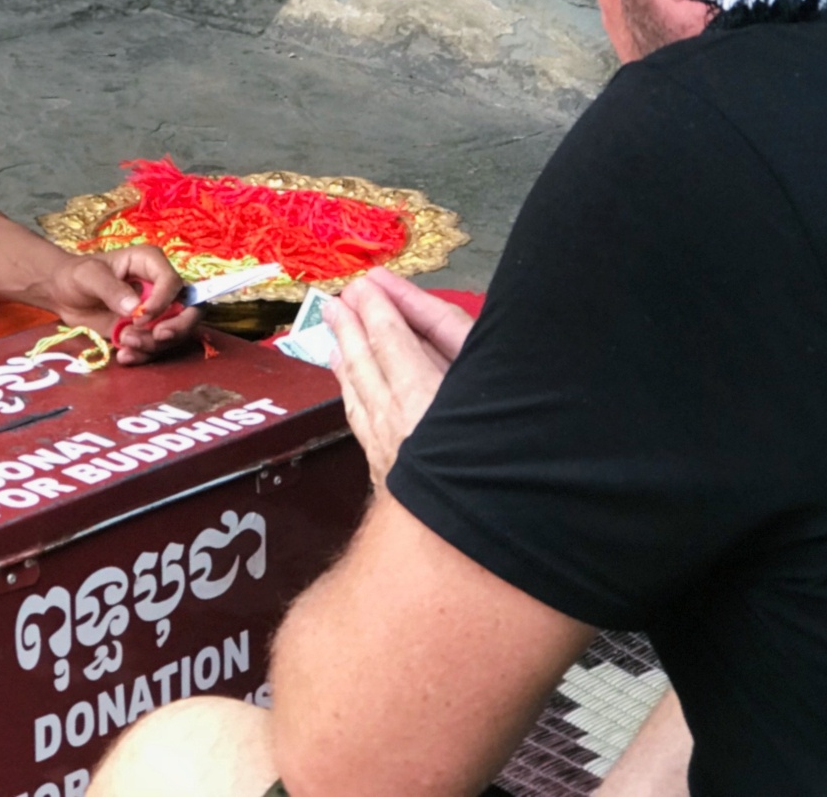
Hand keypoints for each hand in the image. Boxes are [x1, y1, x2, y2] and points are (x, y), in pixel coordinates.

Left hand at [36, 244, 194, 364]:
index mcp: (150, 263)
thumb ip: (111, 289)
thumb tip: (134, 307)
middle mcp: (160, 287)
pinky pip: (156, 348)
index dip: (164, 302)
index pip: (173, 282)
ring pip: (174, 333)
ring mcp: (156, 311)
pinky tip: (123, 355)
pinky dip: (143, 356)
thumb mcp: (89, 276)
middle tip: (158, 337)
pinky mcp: (146, 331)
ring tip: (124, 343)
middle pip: (190, 309)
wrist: (63, 294)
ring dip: (153, 344)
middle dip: (177, 328)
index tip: (139, 316)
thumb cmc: (76, 275)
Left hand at [329, 267, 473, 486]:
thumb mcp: (480, 377)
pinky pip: (360, 417)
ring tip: (334, 329)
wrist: (471, 543)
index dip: (379, 308)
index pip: (391, 339)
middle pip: (366, 361)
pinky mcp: (386, 472)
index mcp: (421, 396)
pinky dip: (351, 391)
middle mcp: (395, 420)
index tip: (368, 284)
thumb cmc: (491, 458)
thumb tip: (407, 302)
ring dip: (345, 354)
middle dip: (352, 325)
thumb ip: (445, 333)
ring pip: (357, 390)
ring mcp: (386, 449)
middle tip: (339, 299)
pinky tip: (348, 380)